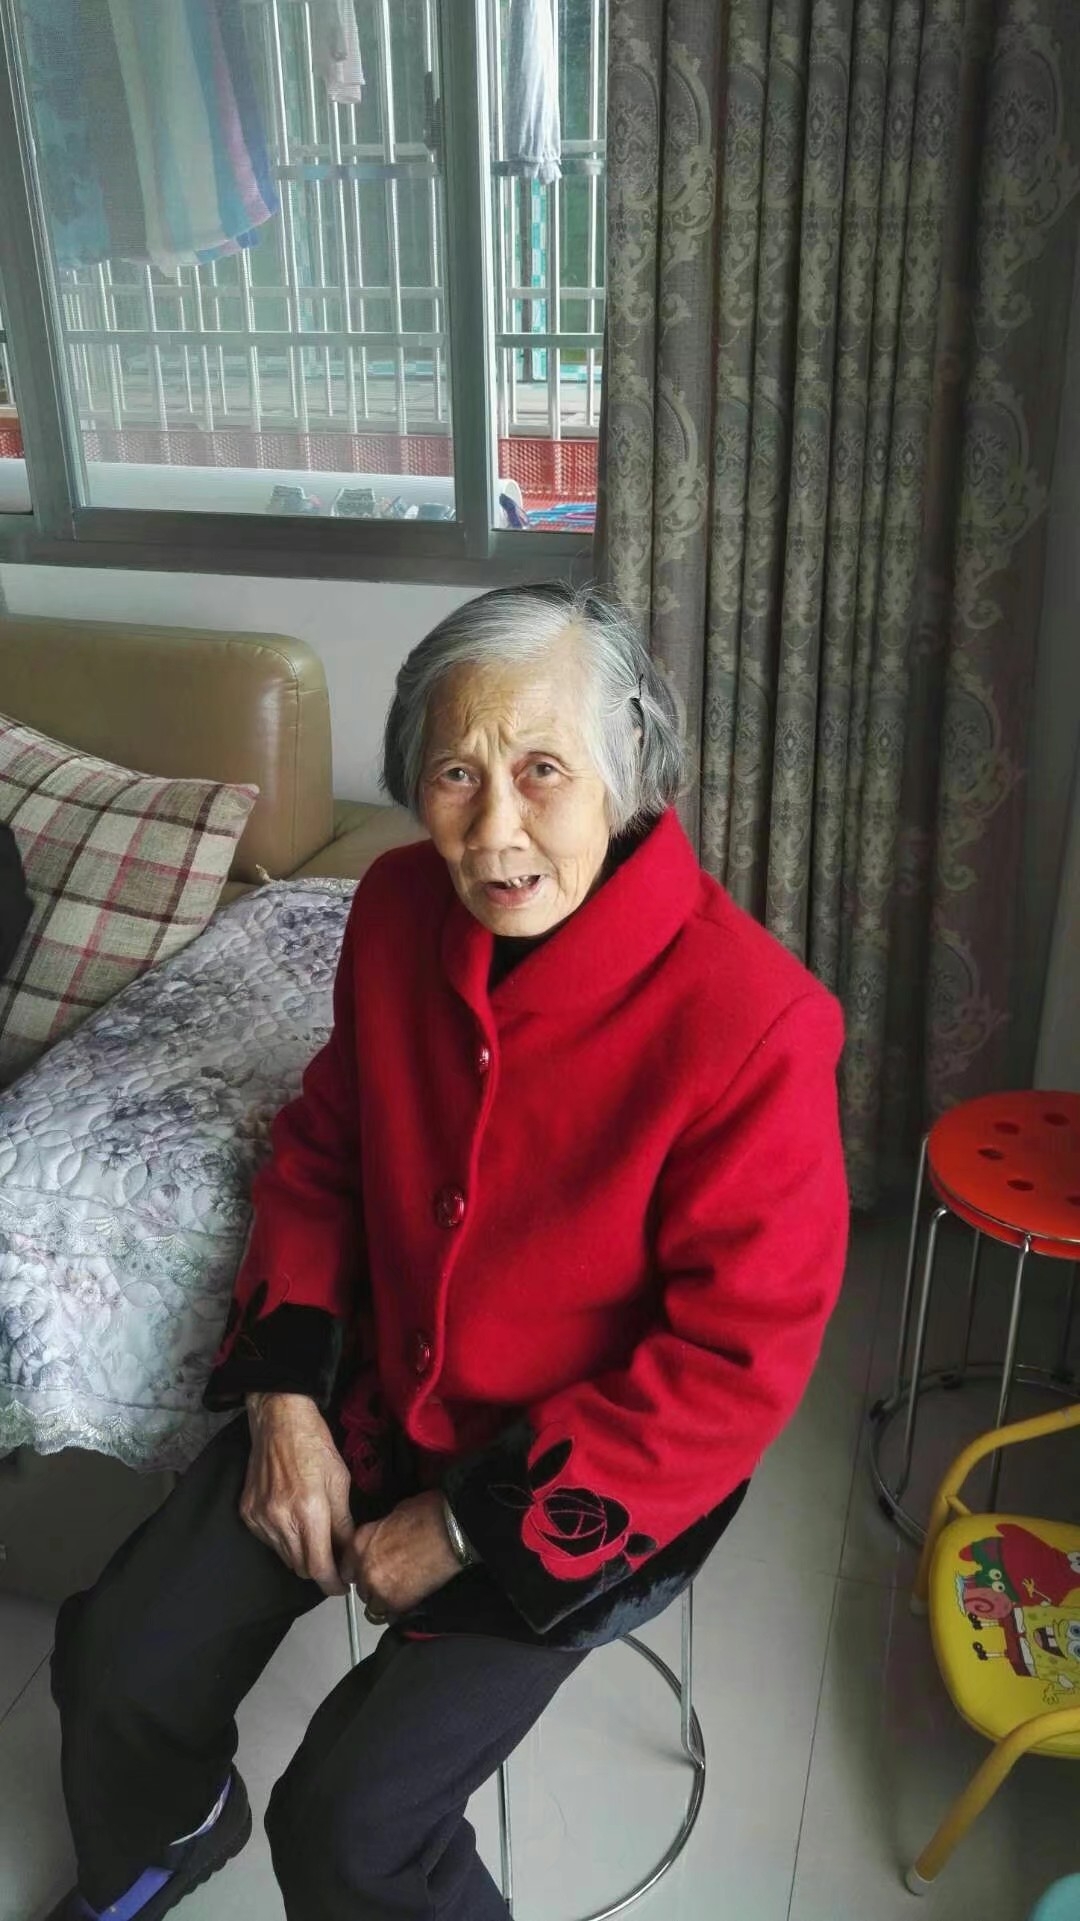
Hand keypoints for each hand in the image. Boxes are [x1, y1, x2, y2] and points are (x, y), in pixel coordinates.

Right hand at [240, 1392, 354, 1596]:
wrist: (278, 1420)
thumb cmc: (314, 1445)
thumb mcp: (340, 1482)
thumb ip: (343, 1524)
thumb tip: (349, 1555)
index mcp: (309, 1511)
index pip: (319, 1567)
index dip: (332, 1584)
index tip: (342, 1586)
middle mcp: (280, 1519)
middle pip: (301, 1568)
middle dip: (319, 1569)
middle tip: (334, 1557)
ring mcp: (260, 1518)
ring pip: (284, 1557)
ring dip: (301, 1555)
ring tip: (314, 1536)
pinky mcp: (247, 1513)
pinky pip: (268, 1542)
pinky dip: (283, 1541)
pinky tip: (293, 1521)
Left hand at [340, 1491, 460, 1620]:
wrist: (453, 1531)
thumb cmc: (431, 1515)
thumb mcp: (396, 1512)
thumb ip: (381, 1531)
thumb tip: (383, 1538)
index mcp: (361, 1541)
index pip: (346, 1566)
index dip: (359, 1569)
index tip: (366, 1571)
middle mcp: (364, 1566)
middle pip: (359, 1587)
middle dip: (372, 1585)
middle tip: (389, 1580)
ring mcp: (379, 1587)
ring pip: (372, 1607)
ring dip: (383, 1602)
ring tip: (400, 1594)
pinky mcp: (398, 1603)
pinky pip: (391, 1617)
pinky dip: (399, 1612)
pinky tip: (410, 1601)